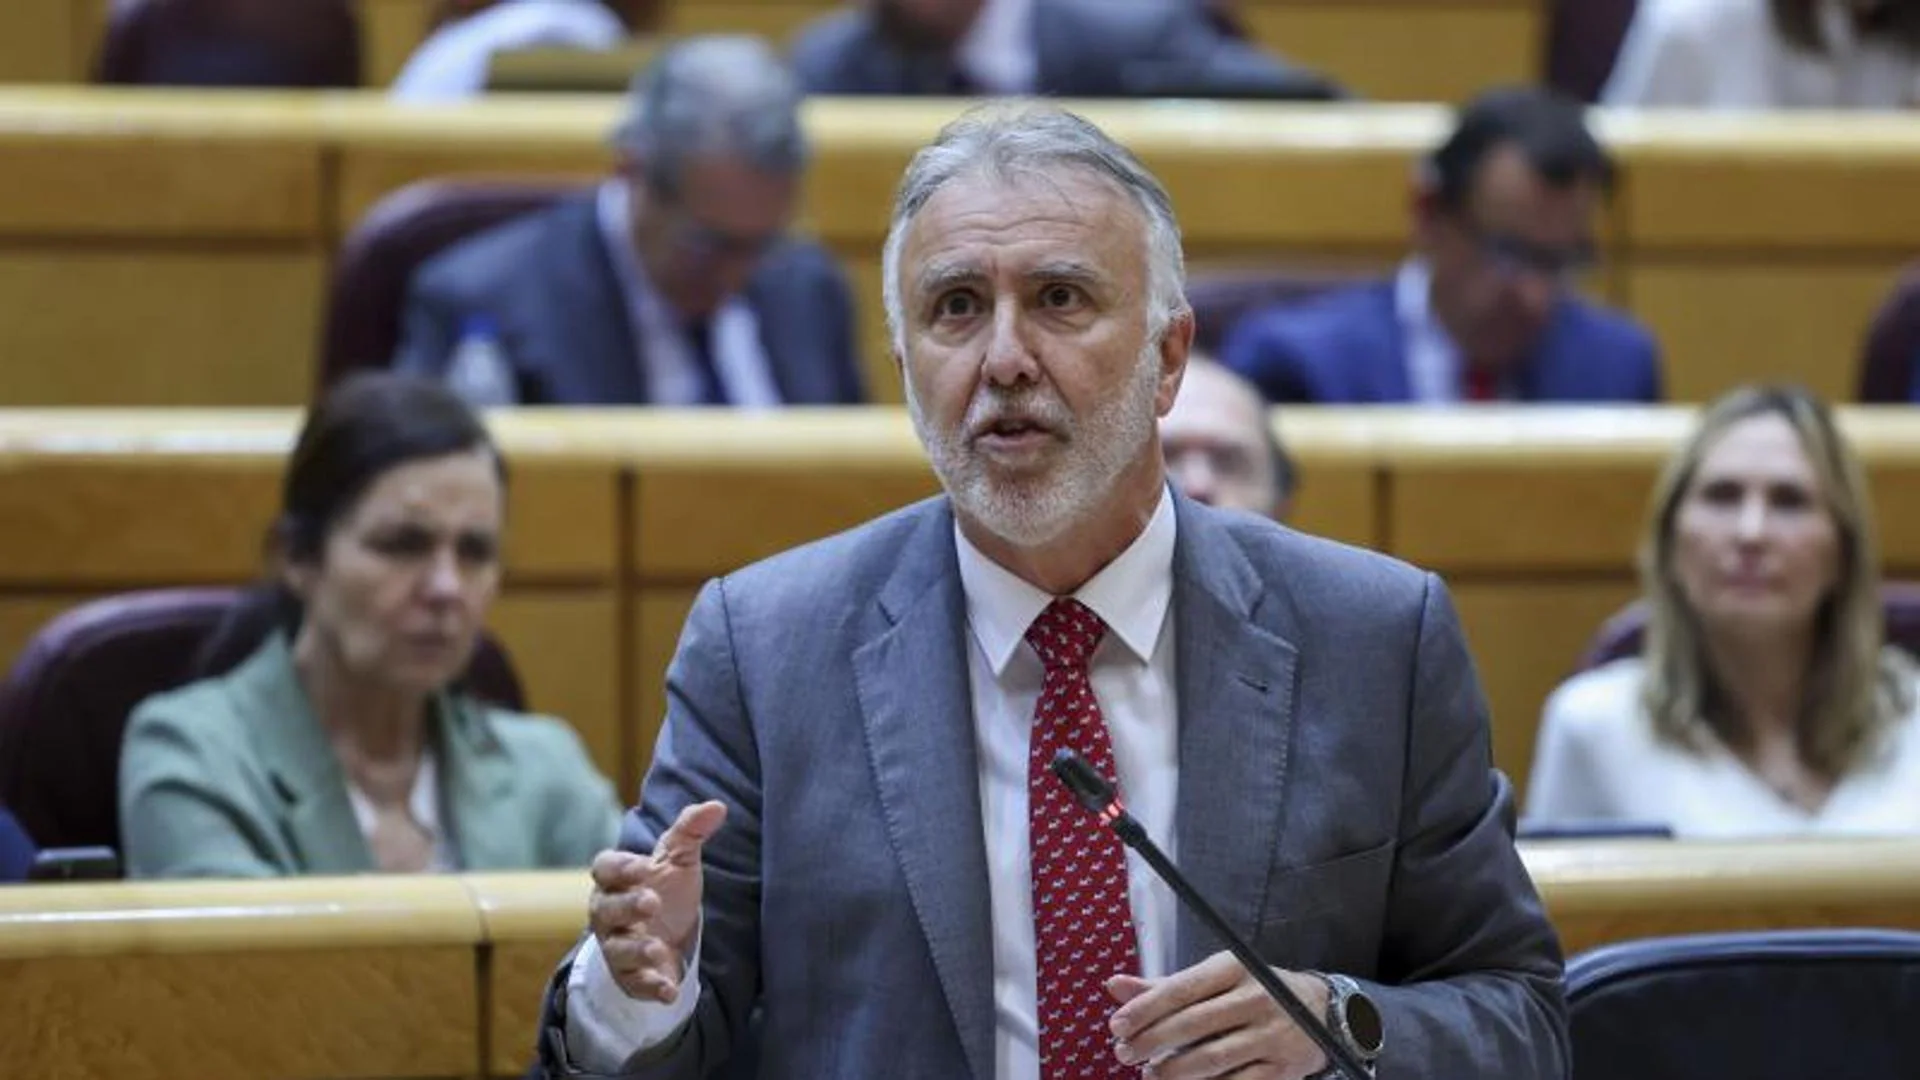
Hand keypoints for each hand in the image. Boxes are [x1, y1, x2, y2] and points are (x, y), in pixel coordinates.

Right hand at [588, 801, 727, 1003]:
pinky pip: (635, 984)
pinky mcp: (631, 977)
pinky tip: (668, 990)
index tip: (643, 866)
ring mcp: (618, 946)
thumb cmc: (667, 888)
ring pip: (616, 949)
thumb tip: (717, 806)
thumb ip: (691, 830)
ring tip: (658, 949)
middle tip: (652, 902)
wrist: (670, 934)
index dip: (620, 867)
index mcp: (616, 879)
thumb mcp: (679, 858)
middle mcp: (609, 914)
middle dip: (627, 906)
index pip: (605, 868)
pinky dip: (650, 987)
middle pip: (605, 909)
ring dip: (636, 950)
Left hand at [1105, 951, 1330, 1078]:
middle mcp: (1256, 998)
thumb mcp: (1212, 979)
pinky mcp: (1281, 1069)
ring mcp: (1271, 1035)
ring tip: (1149, 1074)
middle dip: (1151, 1042)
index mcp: (1233, 967)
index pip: (1182, 988)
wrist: (1318, 1011)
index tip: (1117, 1026)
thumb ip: (1162, 986)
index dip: (1145, 1009)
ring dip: (1173, 1072)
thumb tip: (1114, 987)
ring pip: (1212, 1059)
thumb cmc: (1249, 992)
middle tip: (1124, 1053)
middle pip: (1193, 1024)